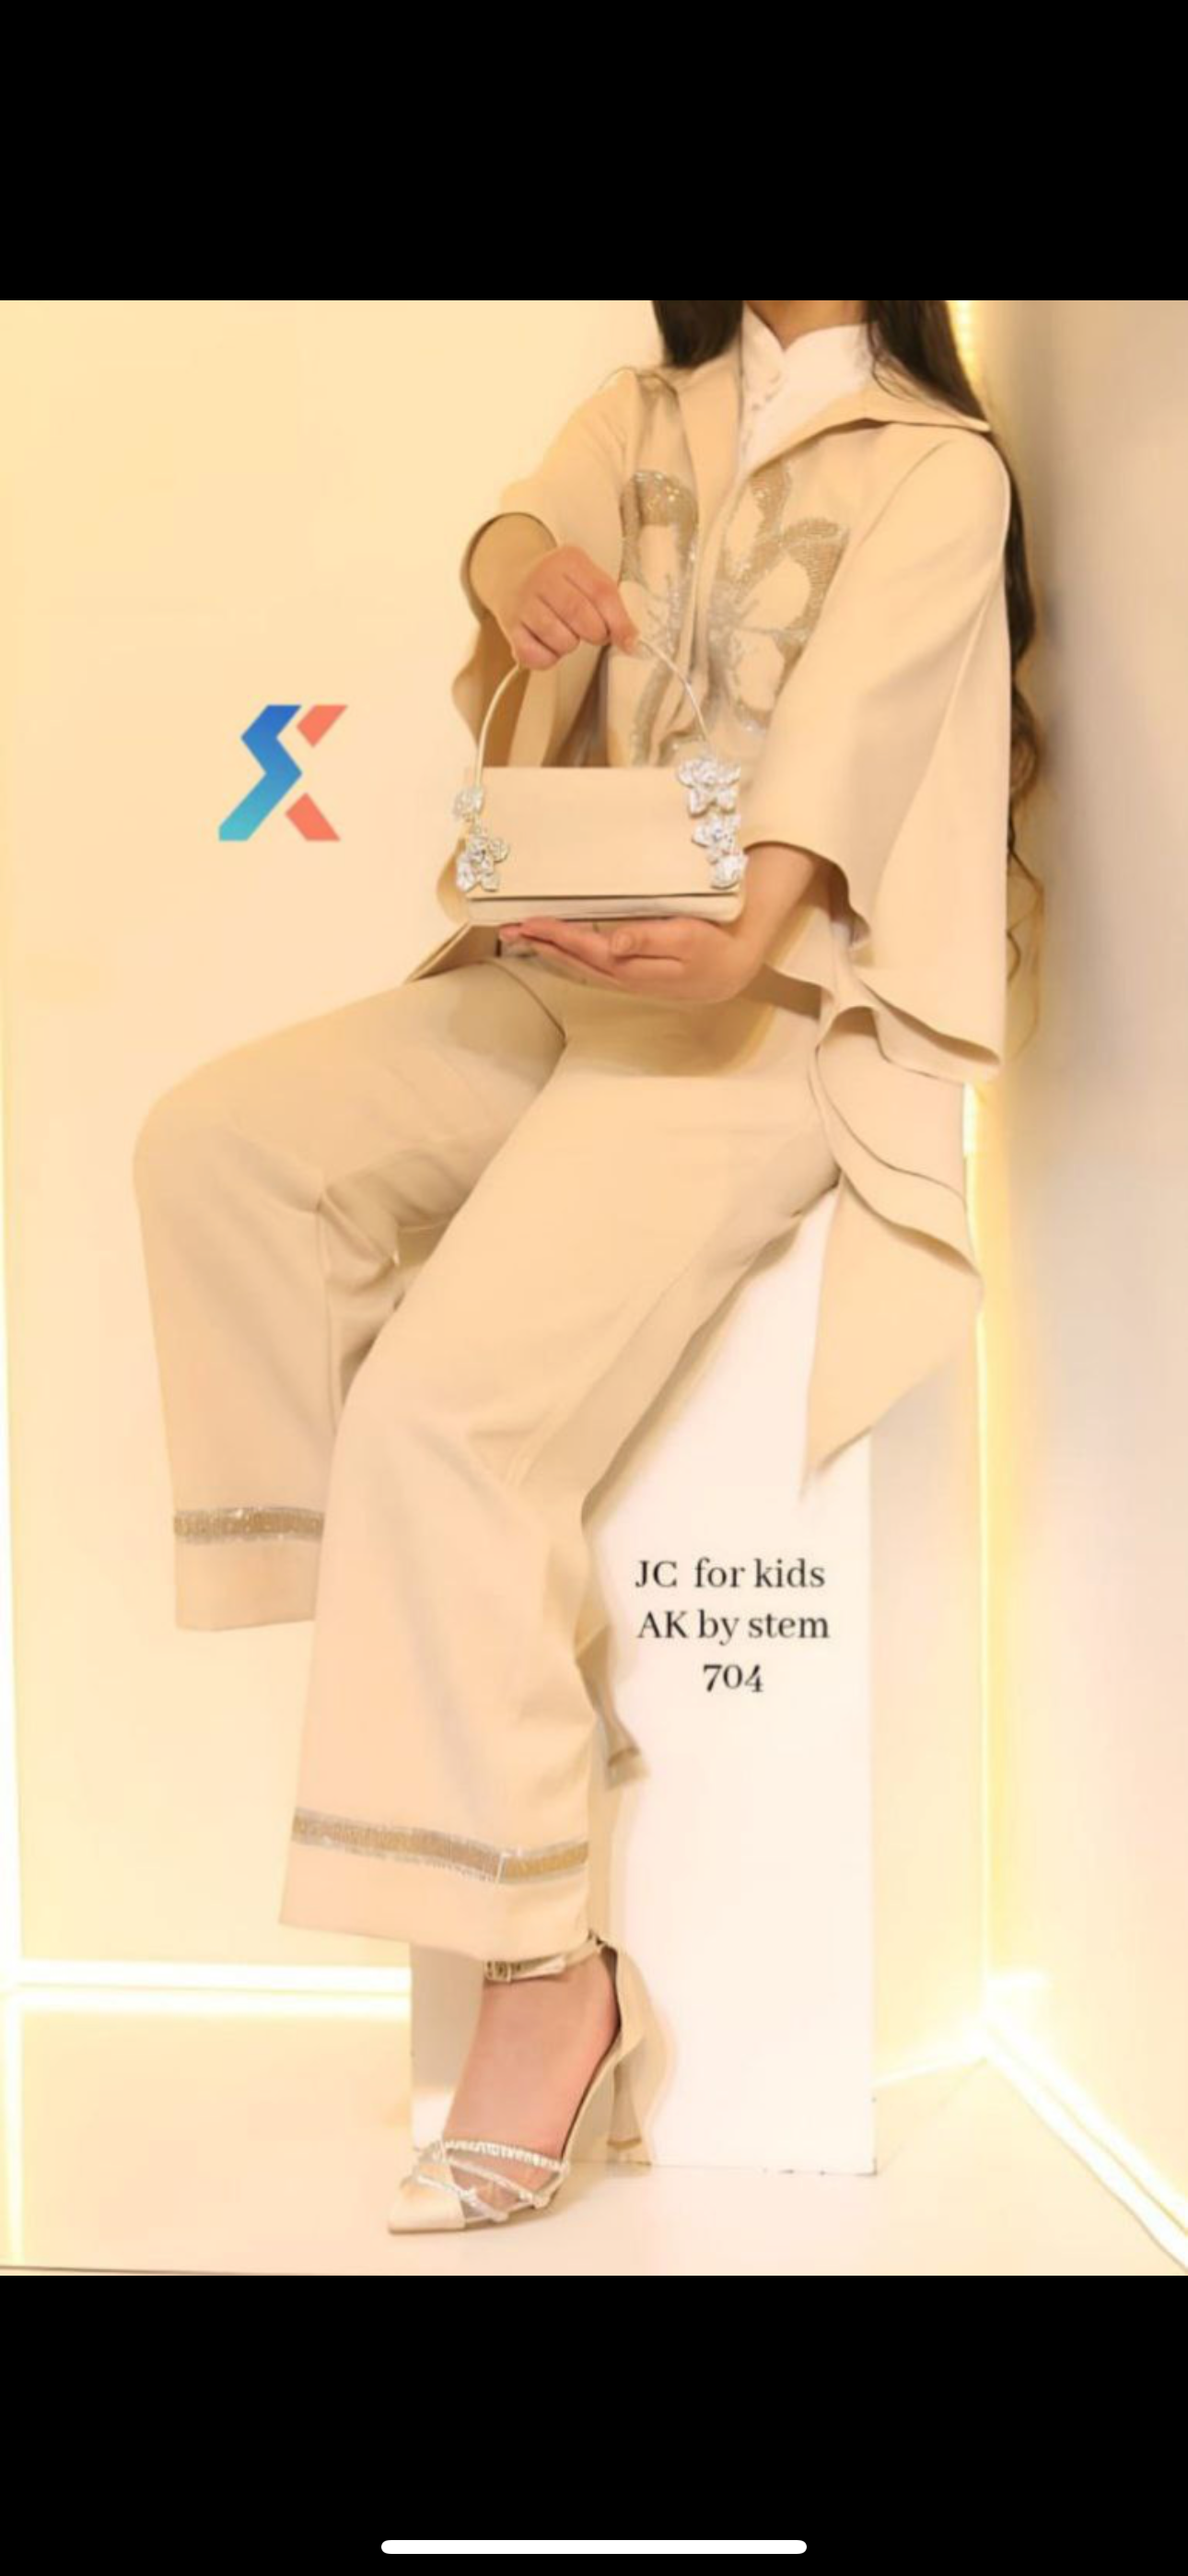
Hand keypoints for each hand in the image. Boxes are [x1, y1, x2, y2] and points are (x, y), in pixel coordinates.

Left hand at [498, 910, 765, 1004]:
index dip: (554, 934)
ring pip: (579, 966)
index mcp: (631, 965)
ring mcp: (628, 978)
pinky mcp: (634, 974)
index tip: (528, 922)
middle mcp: (624, 976)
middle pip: (572, 960)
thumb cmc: (714, 946)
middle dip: (539, 944)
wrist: (736, 968)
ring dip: (550, 951)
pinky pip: (591, 966)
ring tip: (523, 938)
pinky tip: (560, 951)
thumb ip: (647, 939)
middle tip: (508, 930)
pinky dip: (570, 956)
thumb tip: (612, 942)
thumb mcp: (685, 938)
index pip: (583, 947)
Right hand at [503, 543, 638, 671]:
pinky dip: (547, 658)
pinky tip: (548, 644)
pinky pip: (535, 655)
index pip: (602, 593)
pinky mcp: (510, 628)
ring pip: (559, 639)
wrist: (512, 576)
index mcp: (569, 560)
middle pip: (580, 615)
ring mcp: (523, 603)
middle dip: (595, 634)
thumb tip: (631, 640)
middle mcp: (543, 578)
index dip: (619, 622)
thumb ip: (610, 604)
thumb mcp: (586, 579)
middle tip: (594, 633)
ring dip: (569, 645)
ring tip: (566, 633)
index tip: (629, 642)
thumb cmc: (558, 584)